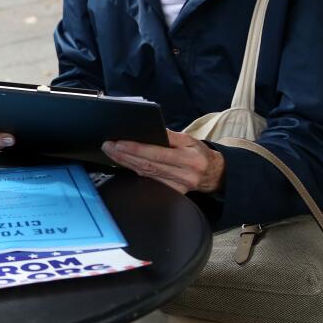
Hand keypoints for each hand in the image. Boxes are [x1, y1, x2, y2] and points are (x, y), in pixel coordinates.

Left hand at [102, 130, 224, 194]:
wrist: (215, 174)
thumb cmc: (200, 153)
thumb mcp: (190, 139)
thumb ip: (171, 135)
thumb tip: (151, 129)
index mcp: (189, 159)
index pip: (158, 154)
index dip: (136, 149)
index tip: (119, 143)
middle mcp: (183, 175)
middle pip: (148, 165)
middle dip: (124, 155)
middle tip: (108, 146)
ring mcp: (177, 186)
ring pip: (146, 174)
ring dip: (125, 163)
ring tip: (111, 152)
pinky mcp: (172, 192)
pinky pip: (149, 181)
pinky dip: (134, 171)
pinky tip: (122, 164)